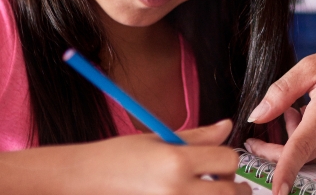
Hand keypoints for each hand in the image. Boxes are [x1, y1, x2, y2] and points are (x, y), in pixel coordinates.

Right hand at [73, 120, 248, 194]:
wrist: (82, 180)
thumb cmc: (115, 159)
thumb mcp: (157, 140)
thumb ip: (197, 137)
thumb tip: (225, 127)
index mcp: (177, 161)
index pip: (228, 160)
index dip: (228, 158)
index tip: (221, 161)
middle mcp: (176, 190)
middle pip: (228, 192)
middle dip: (232, 186)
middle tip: (224, 183)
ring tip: (208, 191)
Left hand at [241, 32, 315, 194]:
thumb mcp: (312, 66)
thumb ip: (280, 92)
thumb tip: (257, 115)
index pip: (300, 148)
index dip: (284, 171)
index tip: (276, 189)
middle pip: (303, 156)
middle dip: (283, 142)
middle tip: (285, 115)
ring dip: (306, 142)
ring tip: (312, 110)